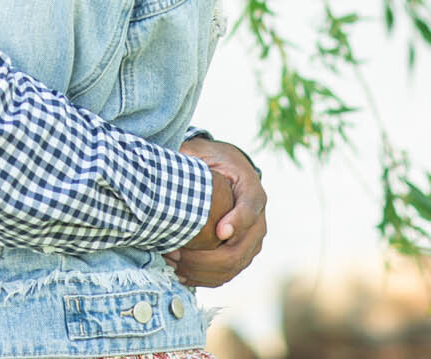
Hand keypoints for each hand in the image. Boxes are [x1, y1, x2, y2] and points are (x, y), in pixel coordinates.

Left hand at [165, 138, 265, 287]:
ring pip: (233, 267)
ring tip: (172, 263)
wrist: (228, 175)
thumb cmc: (211, 161)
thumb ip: (193, 157)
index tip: (218, 232)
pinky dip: (204, 278)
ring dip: (201, 271)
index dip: (237, 222)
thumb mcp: (204, 152)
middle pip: (240, 250)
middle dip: (206, 258)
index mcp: (252, 191)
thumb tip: (173, 160)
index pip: (250, 208)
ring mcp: (252, 242)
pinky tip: (181, 274)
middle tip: (175, 253)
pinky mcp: (242, 256)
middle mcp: (258, 221)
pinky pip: (227, 274)